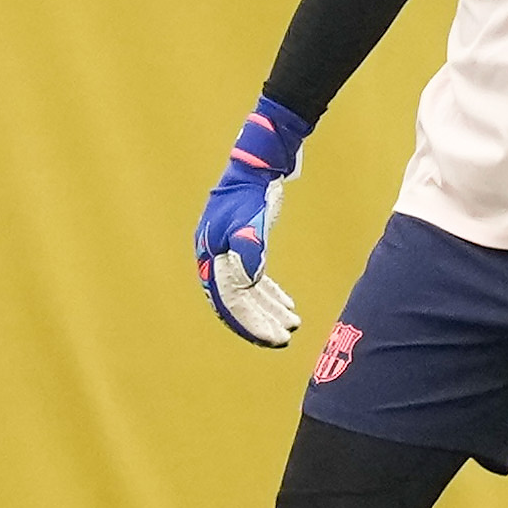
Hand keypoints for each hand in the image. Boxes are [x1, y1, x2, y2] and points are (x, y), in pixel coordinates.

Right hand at [194, 97, 309, 346]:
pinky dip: (270, 293)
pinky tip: (287, 304)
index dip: (251, 323)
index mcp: (214, 258)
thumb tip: (248, 280)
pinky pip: (254, 280)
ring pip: (248, 292)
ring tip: (292, 324)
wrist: (255, 169)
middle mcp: (217, 260)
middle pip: (238, 302)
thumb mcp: (252, 221)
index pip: (231, 301)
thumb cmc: (252, 194)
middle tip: (285, 338)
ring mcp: (229, 254)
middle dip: (260, 322)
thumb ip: (249, 249)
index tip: (275, 339)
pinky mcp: (243, 248)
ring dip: (269, 309)